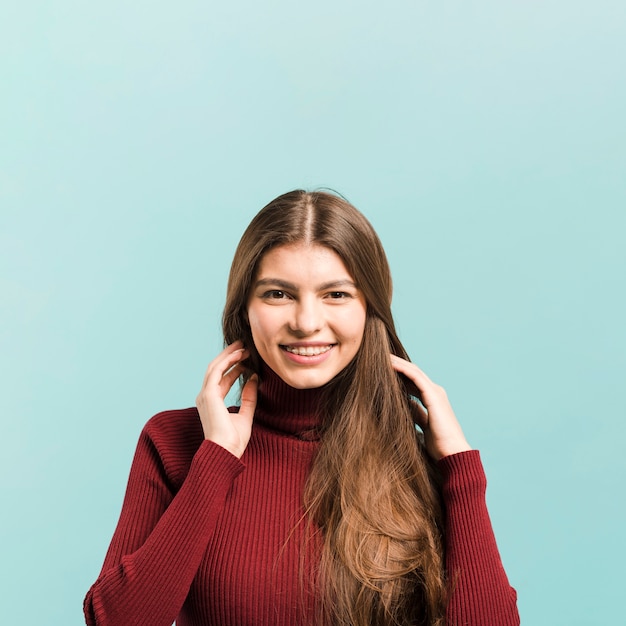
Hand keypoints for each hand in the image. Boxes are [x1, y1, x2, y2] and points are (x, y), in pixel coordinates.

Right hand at [196, 340, 257, 458]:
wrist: (225, 451)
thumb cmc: (234, 440)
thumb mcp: (246, 415)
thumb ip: (249, 397)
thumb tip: (254, 379)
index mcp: (212, 402)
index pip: (222, 379)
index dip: (234, 367)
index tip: (246, 359)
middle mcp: (206, 397)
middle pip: (216, 369)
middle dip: (230, 356)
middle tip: (243, 345)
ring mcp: (205, 395)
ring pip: (215, 367)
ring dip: (229, 355)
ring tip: (243, 346)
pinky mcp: (208, 394)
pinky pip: (216, 372)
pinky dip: (227, 361)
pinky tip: (239, 355)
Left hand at [390, 355, 471, 460]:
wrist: (453, 453)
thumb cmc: (439, 445)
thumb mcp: (422, 425)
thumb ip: (415, 413)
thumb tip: (404, 405)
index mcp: (432, 399)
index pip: (413, 381)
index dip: (399, 375)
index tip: (383, 370)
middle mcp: (435, 392)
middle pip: (413, 373)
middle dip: (397, 365)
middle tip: (380, 358)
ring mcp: (435, 392)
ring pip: (413, 371)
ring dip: (397, 362)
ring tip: (382, 357)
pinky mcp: (433, 395)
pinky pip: (415, 376)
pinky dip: (402, 368)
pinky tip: (390, 364)